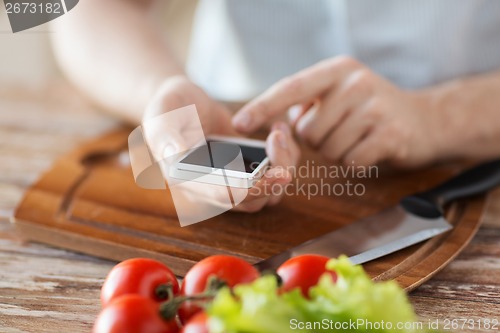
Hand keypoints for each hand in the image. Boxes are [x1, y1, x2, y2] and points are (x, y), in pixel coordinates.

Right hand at [142, 76, 299, 213]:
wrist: (185, 103)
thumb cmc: (168, 110)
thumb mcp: (161, 117)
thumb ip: (165, 137)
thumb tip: (176, 156)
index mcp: (190, 182)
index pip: (222, 196)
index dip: (246, 190)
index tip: (268, 175)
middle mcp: (213, 188)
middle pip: (252, 200)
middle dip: (272, 180)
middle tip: (281, 149)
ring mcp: (234, 180)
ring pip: (269, 191)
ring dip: (283, 166)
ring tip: (279, 133)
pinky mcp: (250, 167)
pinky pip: (275, 173)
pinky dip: (286, 156)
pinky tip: (279, 128)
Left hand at [232, 57, 440, 167]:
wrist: (426, 121)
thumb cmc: (372, 110)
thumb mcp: (340, 93)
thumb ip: (308, 102)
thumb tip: (276, 121)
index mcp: (337, 70)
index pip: (290, 88)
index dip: (262, 107)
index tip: (238, 124)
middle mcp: (355, 83)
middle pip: (307, 131)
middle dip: (318, 139)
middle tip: (344, 129)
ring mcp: (375, 107)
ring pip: (327, 149)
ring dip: (338, 151)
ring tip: (360, 136)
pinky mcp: (390, 134)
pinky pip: (350, 161)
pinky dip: (356, 162)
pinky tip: (372, 148)